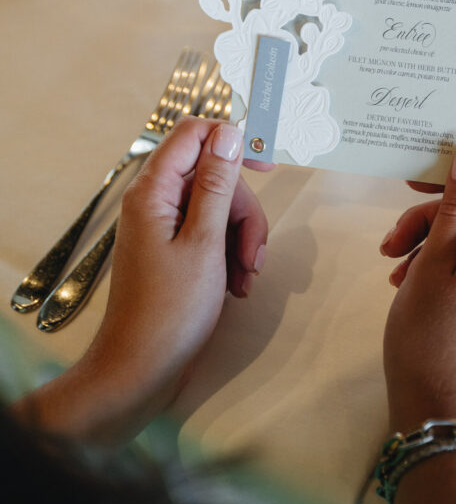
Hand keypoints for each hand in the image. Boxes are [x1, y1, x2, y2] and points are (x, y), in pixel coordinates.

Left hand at [17, 117, 267, 443]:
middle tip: (253, 254)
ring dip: (241, 239)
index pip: (194, 133)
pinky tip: (236, 285)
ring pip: (218, 207)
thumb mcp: (205, 243)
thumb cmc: (170, 311)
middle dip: (243, 211)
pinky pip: (211, 233)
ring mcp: (163, 226)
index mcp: (154, 190)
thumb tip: (228, 132)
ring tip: (245, 279)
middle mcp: (155, 201)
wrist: (141, 371)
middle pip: (214, 175)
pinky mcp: (173, 249)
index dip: (232, 140)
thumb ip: (216, 184)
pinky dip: (230, 254)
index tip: (267, 165)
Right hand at [382, 149, 455, 437]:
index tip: (414, 181)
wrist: (439, 421)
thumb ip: (455, 207)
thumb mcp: (434, 264)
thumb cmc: (429, 338)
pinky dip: (446, 273)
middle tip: (391, 242)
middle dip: (433, 219)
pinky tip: (412, 289)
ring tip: (395, 271)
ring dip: (433, 247)